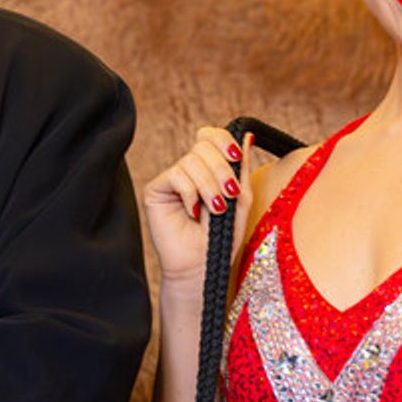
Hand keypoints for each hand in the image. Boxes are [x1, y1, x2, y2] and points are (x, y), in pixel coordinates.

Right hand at [143, 127, 259, 283]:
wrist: (203, 265)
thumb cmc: (221, 238)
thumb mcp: (241, 200)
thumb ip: (241, 168)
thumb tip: (246, 135)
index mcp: (209, 168)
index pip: (211, 137)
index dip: (223, 141)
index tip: (236, 157)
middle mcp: (189, 170)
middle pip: (203, 146)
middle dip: (221, 170)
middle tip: (229, 194)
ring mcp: (172, 179)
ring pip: (191, 161)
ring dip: (209, 186)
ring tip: (215, 210)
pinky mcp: (156, 189)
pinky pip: (176, 175)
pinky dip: (190, 194)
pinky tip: (193, 212)